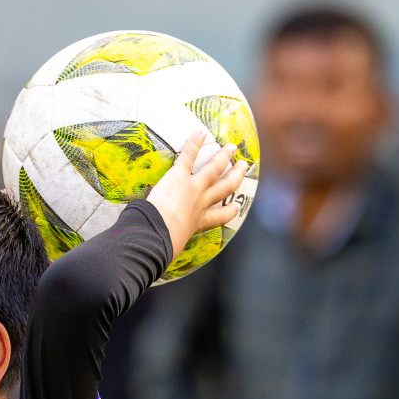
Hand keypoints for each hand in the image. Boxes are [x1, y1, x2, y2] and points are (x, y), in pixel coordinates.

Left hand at [146, 132, 249, 259]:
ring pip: (214, 169)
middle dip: (235, 176)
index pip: (220, 217)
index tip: (236, 206)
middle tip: (243, 166)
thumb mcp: (170, 251)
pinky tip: (200, 133)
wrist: (157, 235)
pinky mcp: (179, 176)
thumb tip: (155, 265)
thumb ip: (169, 250)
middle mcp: (201, 203)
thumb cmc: (161, 247)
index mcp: (199, 222)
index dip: (230, 211)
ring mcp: (193, 188)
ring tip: (232, 147)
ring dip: (223, 156)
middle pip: (224, 188)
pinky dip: (194, 143)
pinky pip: (189, 156)